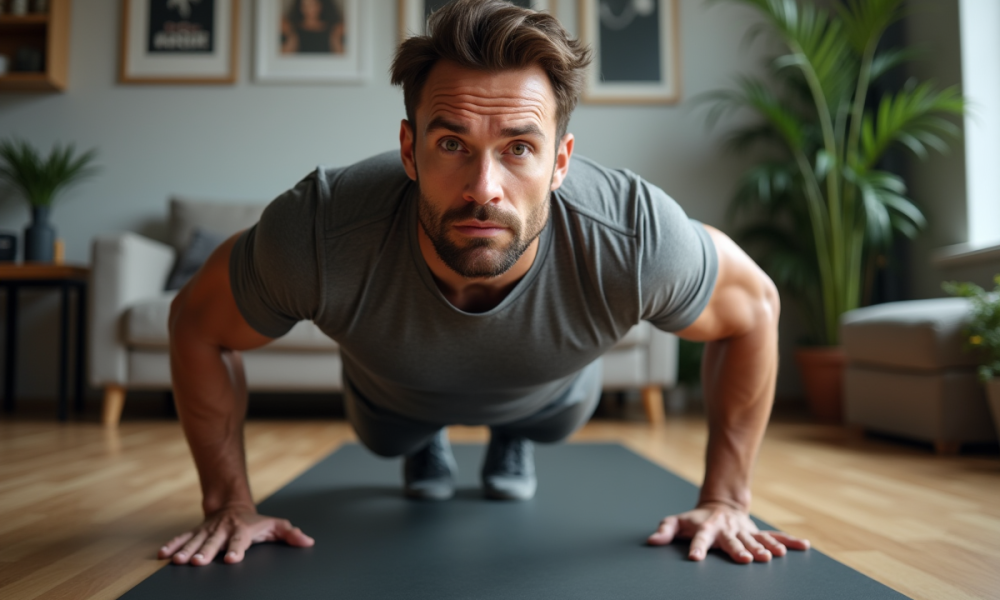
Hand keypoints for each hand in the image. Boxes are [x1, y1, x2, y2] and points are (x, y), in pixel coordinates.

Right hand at [158, 504, 314, 565]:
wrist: (233, 505)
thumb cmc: (257, 522)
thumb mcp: (276, 525)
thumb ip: (291, 534)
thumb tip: (308, 542)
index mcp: (242, 530)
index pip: (240, 541)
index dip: (236, 549)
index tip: (232, 559)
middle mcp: (223, 530)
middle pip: (214, 542)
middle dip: (205, 552)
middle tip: (198, 562)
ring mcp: (208, 531)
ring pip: (195, 541)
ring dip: (186, 551)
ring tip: (177, 561)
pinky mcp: (196, 532)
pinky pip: (182, 538)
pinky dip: (172, 545)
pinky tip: (163, 555)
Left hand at [646, 502, 808, 563]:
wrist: (719, 506)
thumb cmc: (695, 519)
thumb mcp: (677, 522)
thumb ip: (665, 530)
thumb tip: (651, 541)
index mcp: (706, 528)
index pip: (699, 538)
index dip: (696, 547)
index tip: (694, 558)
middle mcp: (727, 529)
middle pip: (732, 541)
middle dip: (739, 550)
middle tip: (746, 559)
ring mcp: (743, 531)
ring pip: (755, 540)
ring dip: (764, 548)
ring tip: (772, 557)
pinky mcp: (755, 533)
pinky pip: (774, 536)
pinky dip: (788, 541)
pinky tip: (802, 546)